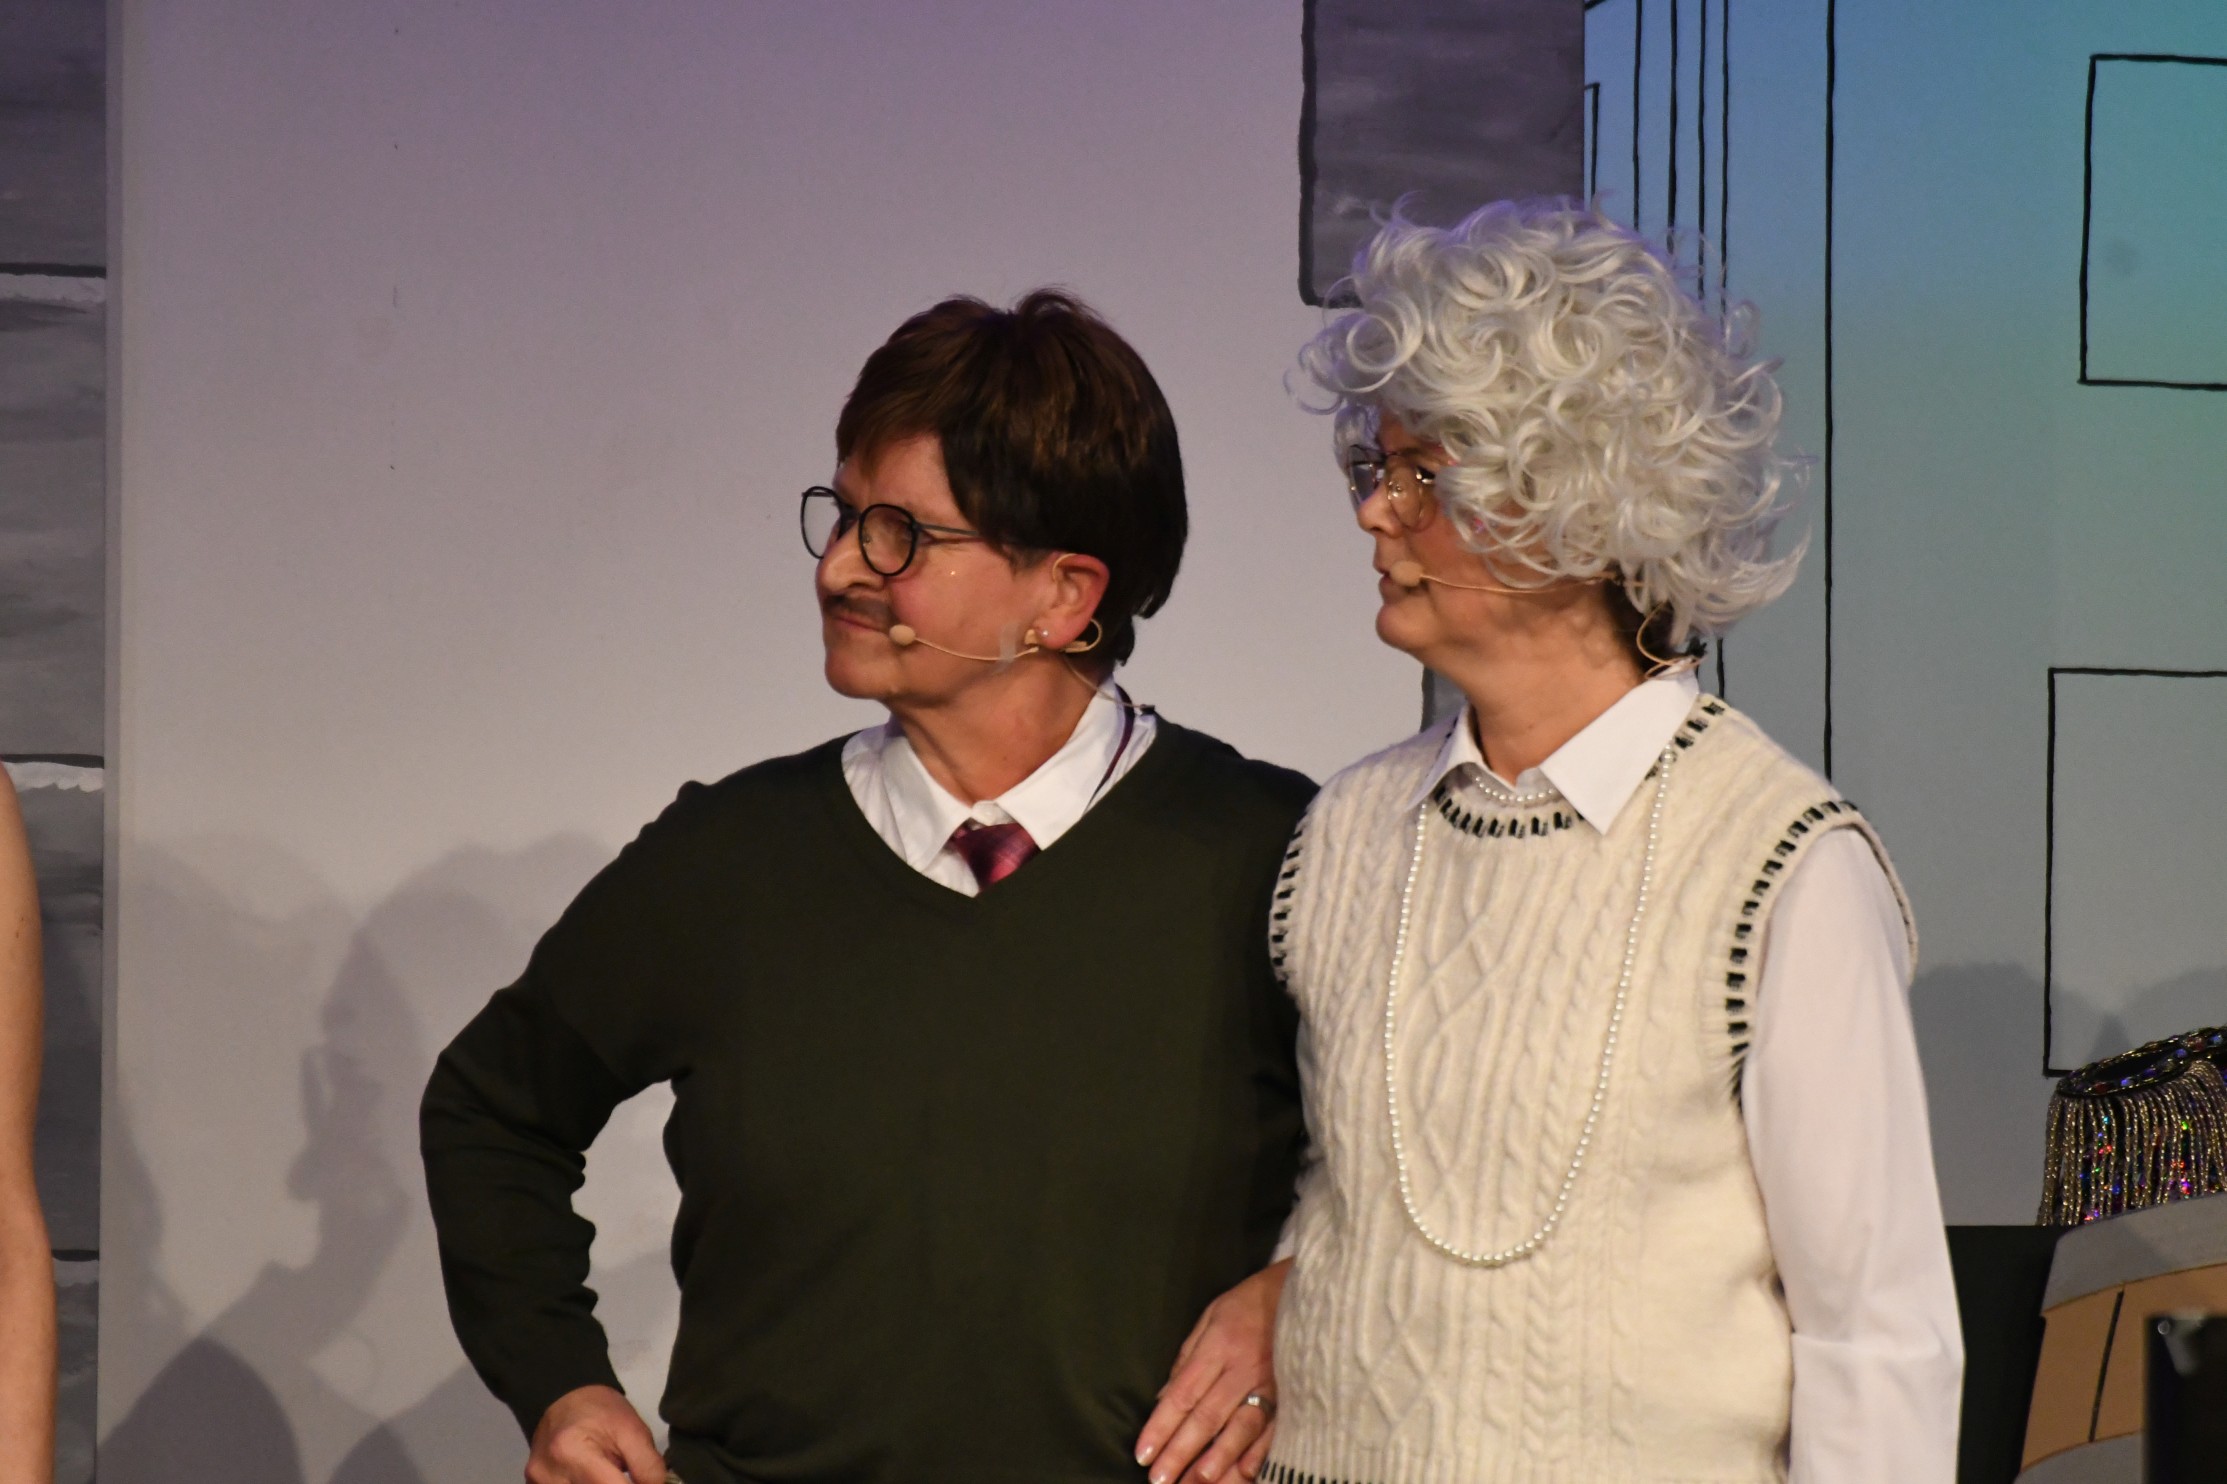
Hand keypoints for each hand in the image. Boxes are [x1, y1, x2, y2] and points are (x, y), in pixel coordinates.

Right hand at [528, 1385, 665, 1483]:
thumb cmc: (601, 1411)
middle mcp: (548, 1474)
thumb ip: (648, 1467)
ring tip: (610, 1474)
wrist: (564, 1399)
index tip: (645, 1482)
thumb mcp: (633, 1430)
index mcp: (573, 1453)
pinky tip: (595, 1478)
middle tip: (626, 1476)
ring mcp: (538, 1483)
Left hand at [1134, 1259, 1290, 1483]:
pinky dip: (1260, 1453)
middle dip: (1181, 1451)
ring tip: (1198, 1481)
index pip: (1182, 1394)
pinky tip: (1246, 1474)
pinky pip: (1275, 1429)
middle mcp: (1242, 1368)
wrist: (1305, 1290)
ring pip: (1240, 1427)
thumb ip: (1187, 1357)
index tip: (1143, 1453)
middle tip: (1160, 1480)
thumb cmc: (1251, 1302)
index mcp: (1217, 1347)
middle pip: (1206, 1416)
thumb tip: (1165, 1398)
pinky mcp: (1293, 1394)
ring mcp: (1271, 1383)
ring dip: (1219, 1458)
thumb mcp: (1211, 1316)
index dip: (1161, 1426)